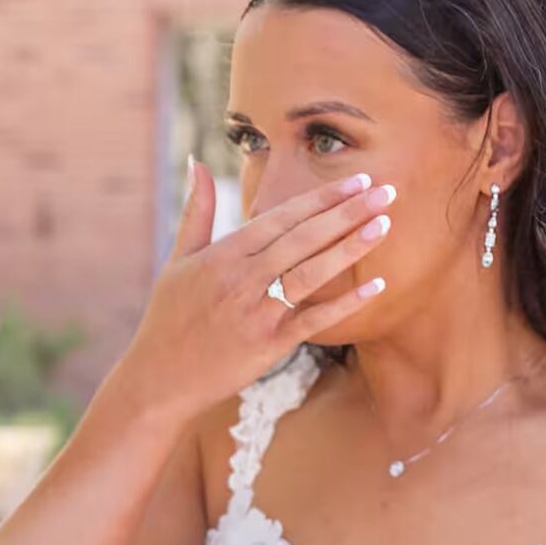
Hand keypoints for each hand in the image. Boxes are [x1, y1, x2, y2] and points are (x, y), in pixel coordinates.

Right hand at [109, 161, 394, 426]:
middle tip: (387, 191)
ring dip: (350, 248)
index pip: (279, 218)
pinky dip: (345, 303)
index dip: (320, 199)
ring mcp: (255, 313)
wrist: (158, 378)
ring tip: (384, 225)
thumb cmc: (168, 319)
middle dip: (346, 213)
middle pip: (302, 239)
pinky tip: (376, 286)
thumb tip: (198, 165)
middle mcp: (240, 280)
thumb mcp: (177, 261)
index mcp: (221, 256)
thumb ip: (197, 212)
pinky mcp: (267, 345)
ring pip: (311, 273)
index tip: (356, 182)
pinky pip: (313, 320)